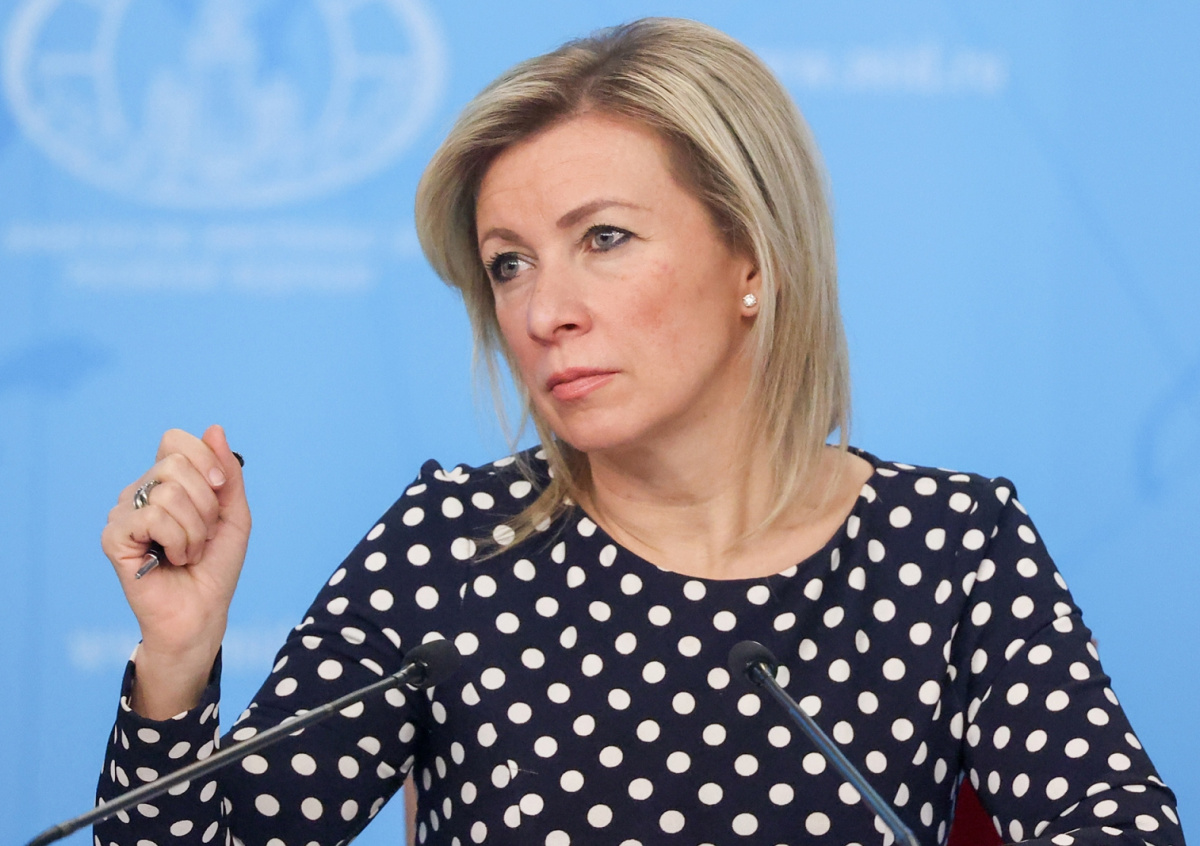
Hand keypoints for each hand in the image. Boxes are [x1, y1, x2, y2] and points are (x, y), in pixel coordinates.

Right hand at [101, 424, 250, 716]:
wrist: (202, 611)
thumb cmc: (215, 565)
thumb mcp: (233, 513)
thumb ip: (227, 473)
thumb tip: (214, 429)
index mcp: (165, 482)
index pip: (175, 440)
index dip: (204, 459)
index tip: (220, 488)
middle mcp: (140, 492)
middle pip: (175, 464)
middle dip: (205, 503)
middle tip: (203, 534)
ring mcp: (123, 513)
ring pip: (167, 493)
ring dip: (194, 530)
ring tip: (189, 552)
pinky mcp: (113, 537)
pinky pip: (153, 517)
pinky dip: (177, 540)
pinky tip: (171, 559)